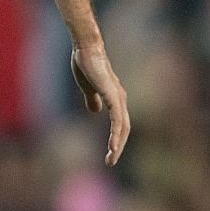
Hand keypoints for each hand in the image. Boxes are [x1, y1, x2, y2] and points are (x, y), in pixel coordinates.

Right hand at [71, 43, 129, 166]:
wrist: (85, 48)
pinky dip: (116, 134)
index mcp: (115, 97)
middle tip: (110, 161)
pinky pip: (118, 120)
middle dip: (118, 146)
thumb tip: (95, 111)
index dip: (116, 138)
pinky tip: (112, 146)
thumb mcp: (88, 87)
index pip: (120, 123)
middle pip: (124, 128)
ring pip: (122, 127)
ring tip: (111, 158)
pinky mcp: (112, 96)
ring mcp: (117, 97)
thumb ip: (92, 99)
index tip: (109, 153)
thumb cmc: (86, 63)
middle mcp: (120, 98)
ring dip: (117, 145)